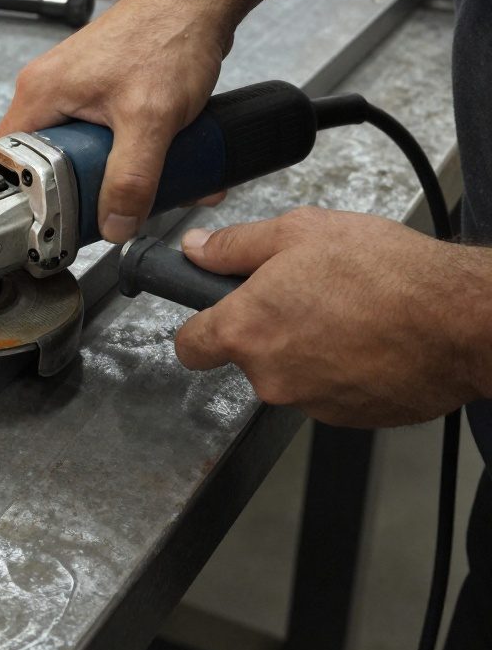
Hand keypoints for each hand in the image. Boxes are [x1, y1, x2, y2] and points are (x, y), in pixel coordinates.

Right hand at [0, 0, 232, 242]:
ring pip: (81, 151)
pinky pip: (104, 136)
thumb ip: (132, 179)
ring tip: (142, 184)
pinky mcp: (103, 91)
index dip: (20, 194)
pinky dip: (130, 154)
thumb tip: (116, 225)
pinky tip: (159, 162)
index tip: (46, 221)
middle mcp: (50, 89)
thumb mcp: (150, 119)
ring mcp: (76, 89)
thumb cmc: (170, 33)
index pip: (4, 158)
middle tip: (104, 207)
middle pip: (44, 161)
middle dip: (80, 190)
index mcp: (40, 93)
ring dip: (114, 174)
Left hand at [175, 207, 489, 427]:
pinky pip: (327, 390)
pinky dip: (340, 368)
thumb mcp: (299, 232)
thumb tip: (197, 250)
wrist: (461, 321)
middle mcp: (269, 376)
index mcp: (246, 330)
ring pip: (290, 372)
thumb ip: (236, 245)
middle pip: (247, 355)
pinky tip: (368, 338)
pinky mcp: (347, 418)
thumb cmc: (386, 274)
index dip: (199, 327)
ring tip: (347, 312)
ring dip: (307, 347)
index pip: (189, 346)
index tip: (214, 313)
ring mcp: (308, 402)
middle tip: (307, 293)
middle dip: (268, 328)